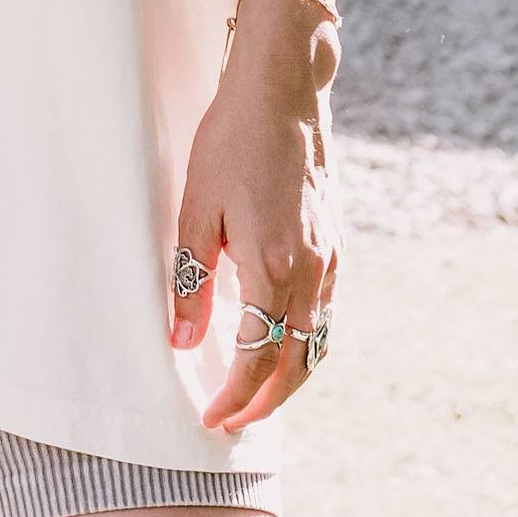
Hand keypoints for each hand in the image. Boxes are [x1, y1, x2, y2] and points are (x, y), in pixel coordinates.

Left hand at [171, 0, 343, 431]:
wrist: (284, 93)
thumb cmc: (231, 142)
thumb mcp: (196, 209)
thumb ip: (190, 279)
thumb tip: (182, 341)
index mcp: (272, 267)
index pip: (256, 358)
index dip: (235, 397)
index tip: (211, 419)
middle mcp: (310, 272)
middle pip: (296, 365)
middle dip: (265, 403)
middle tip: (233, 423)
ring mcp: (329, 259)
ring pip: (317, 344)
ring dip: (289, 380)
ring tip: (255, 396)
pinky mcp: (335, 244)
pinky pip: (325, 314)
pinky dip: (307, 345)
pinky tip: (281, 343)